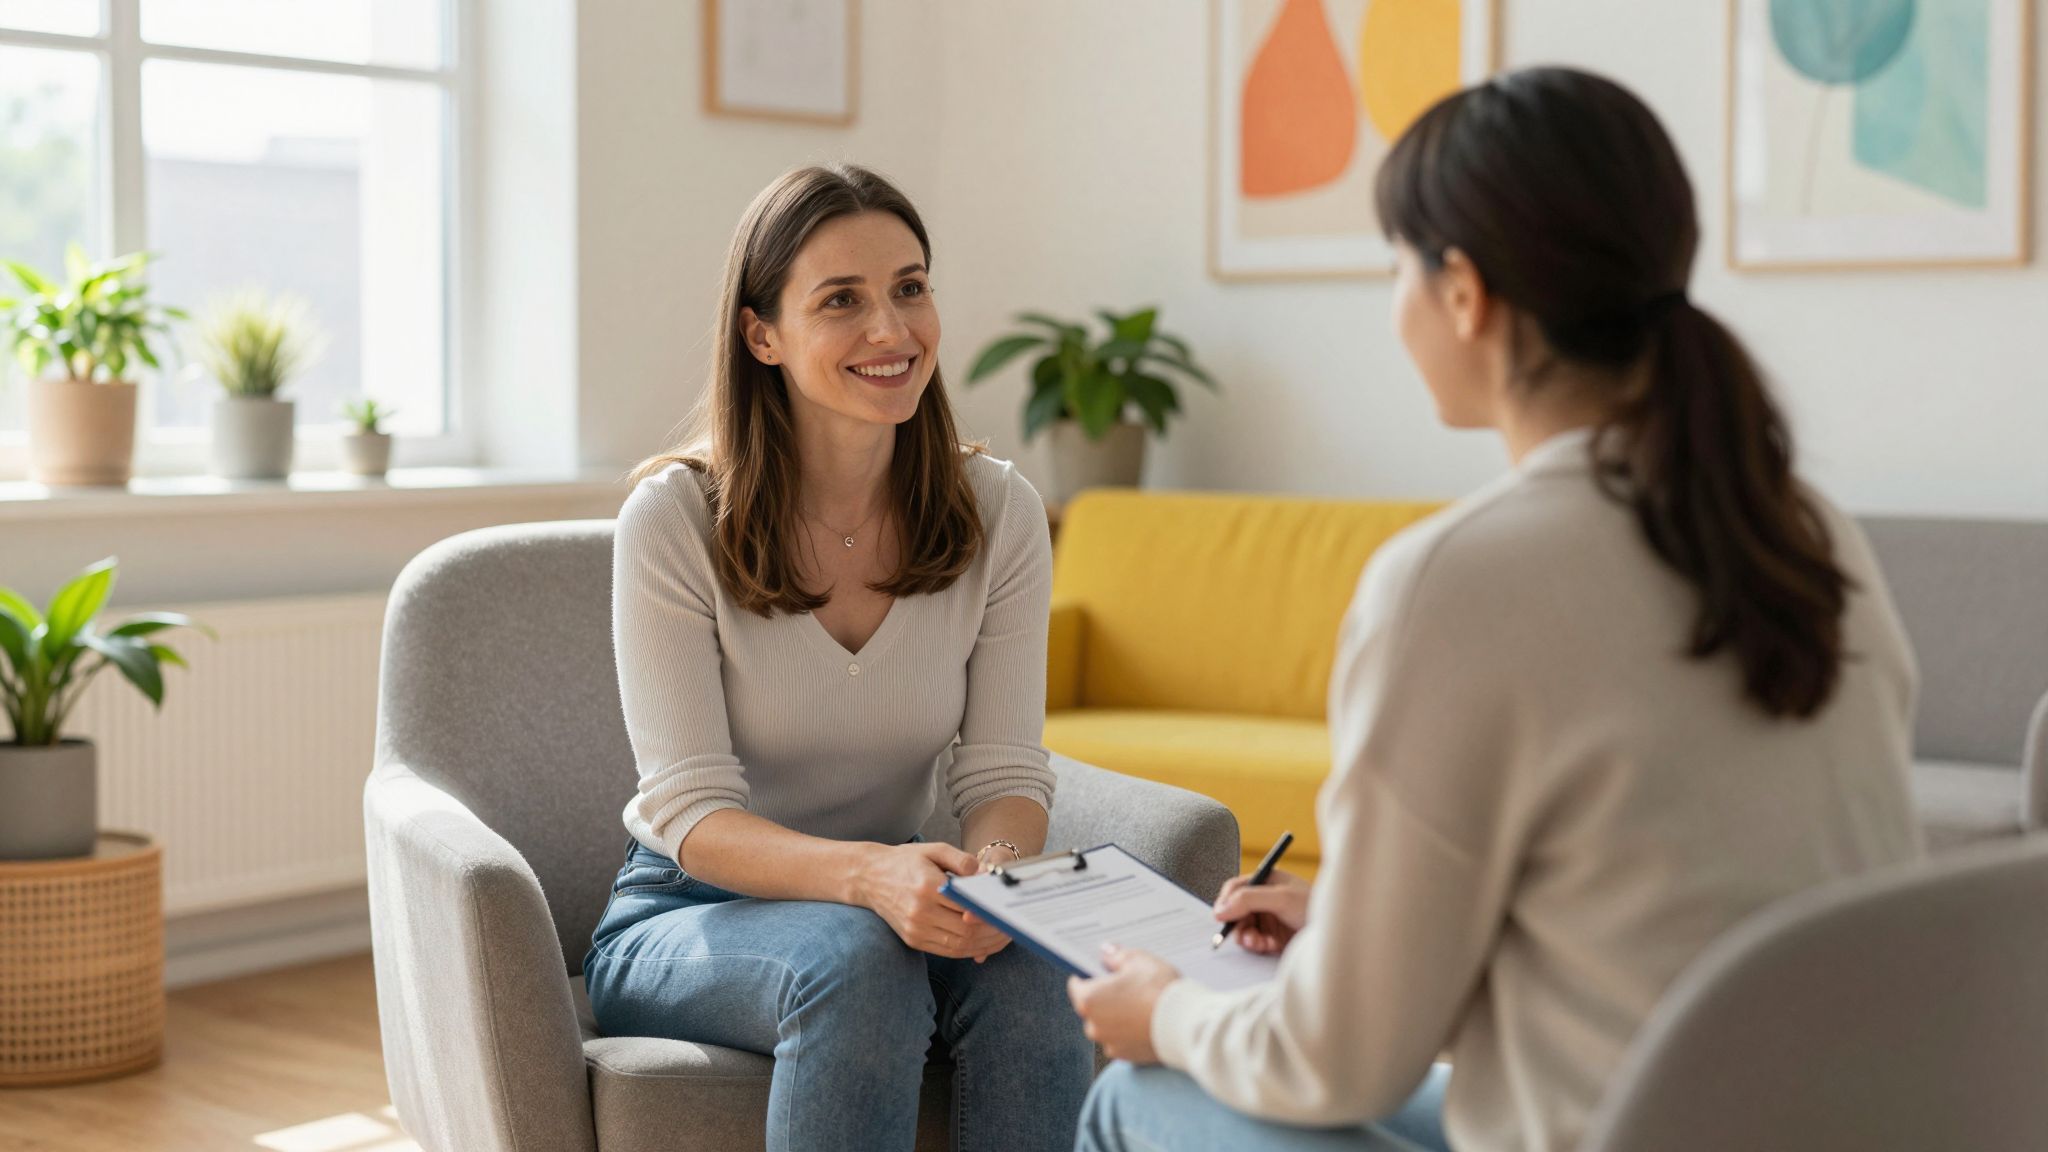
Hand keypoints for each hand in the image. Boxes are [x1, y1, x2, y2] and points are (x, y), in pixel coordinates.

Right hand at [852, 842, 1010, 960]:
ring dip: (984, 946)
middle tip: (1012, 927)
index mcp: (927, 887)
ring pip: (959, 946)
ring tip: (1002, 937)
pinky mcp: (912, 940)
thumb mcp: (934, 850)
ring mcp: (915, 929)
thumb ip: (962, 860)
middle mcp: (919, 912)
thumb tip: (986, 875)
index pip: (967, 908)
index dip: (991, 914)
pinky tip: (983, 944)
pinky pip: (947, 951)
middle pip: (966, 932)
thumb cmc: (905, 861)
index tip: (1008, 913)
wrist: (869, 877)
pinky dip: (969, 951)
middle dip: (993, 933)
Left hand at [1066, 944, 1178, 1063]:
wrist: (1186, 1024)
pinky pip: (1123, 1041)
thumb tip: (1107, 953)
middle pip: (1092, 1008)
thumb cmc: (1159, 990)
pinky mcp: (1127, 1057)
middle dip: (1106, 998)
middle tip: (1128, 987)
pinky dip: (1130, 1032)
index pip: (1077, 986)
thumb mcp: (1138, 960)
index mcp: (1089, 1000)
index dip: (1089, 976)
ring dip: (1118, 1017)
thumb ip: (1116, 956)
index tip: (1100, 972)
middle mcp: (1094, 1026)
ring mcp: (1110, 1044)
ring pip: (1108, 1026)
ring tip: (1141, 1005)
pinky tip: (1147, 1022)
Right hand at [1213, 868, 1311, 954]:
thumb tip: (1220, 910)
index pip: (1236, 887)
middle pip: (1236, 911)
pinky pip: (1254, 942)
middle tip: (1244, 937)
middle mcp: (1266, 898)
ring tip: (1259, 944)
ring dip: (1248, 937)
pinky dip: (1258, 945)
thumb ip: (1249, 899)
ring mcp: (1269, 918)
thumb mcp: (1281, 898)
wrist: (1336, 935)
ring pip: (1243, 928)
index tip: (1220, 916)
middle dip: (1239, 924)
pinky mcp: (1273, 937)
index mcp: (1267, 880)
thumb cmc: (1314, 907)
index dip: (1226, 901)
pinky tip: (1269, 946)